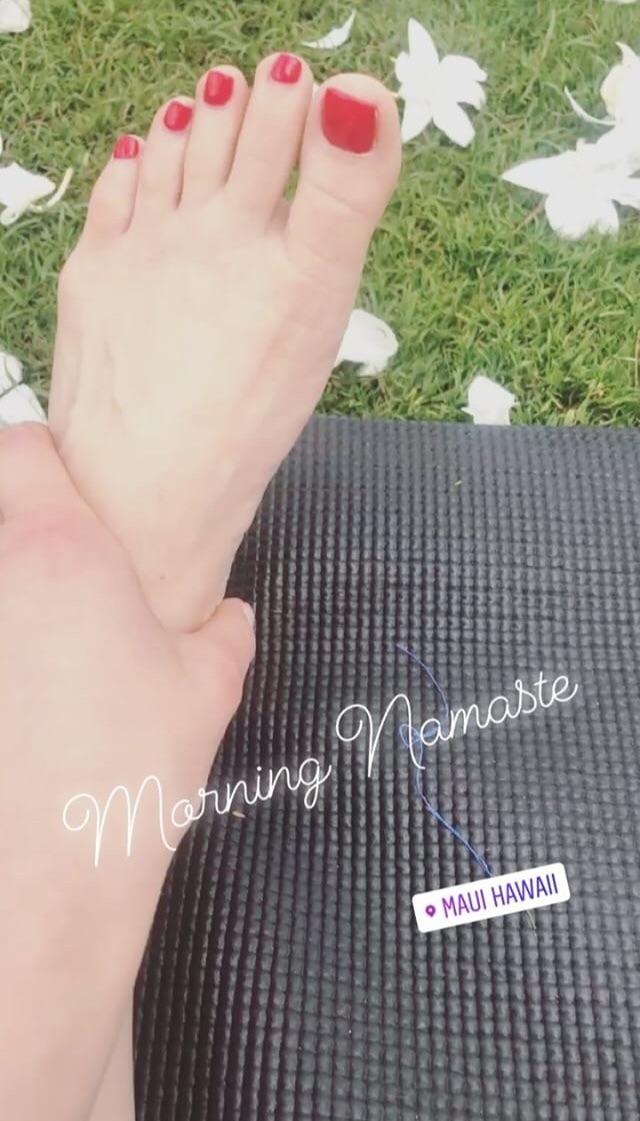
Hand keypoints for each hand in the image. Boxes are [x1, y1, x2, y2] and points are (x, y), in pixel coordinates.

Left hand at [0, 424, 253, 1120]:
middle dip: (29, 535)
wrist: (43, 885)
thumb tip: (230, 616)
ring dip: (16, 601)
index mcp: (57, 551)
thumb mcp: (206, 691)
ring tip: (47, 655)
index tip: (75, 492)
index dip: (48, 460)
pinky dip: (9, 655)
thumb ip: (225, 633)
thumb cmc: (125, 775)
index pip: (22, 447)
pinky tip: (26, 705)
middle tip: (70, 584)